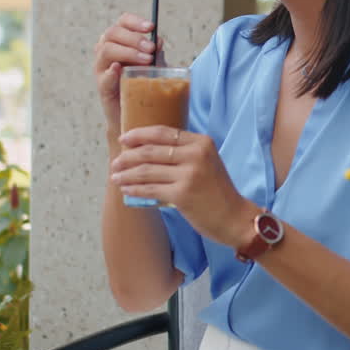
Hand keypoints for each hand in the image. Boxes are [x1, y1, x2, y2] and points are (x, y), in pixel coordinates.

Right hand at [94, 13, 161, 133]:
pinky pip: (104, 77)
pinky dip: (112, 72)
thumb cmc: (145, 82)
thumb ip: (155, 52)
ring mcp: (102, 68)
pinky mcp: (102, 86)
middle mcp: (106, 50)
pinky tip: (120, 69)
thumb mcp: (154, 64)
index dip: (135, 21)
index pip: (123, 22)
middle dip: (134, 38)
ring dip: (128, 52)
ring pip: (106, 50)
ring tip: (147, 60)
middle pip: (113, 33)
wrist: (137, 111)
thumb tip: (157, 40)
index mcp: (119, 40)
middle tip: (151, 48)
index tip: (151, 27)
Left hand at [111, 126, 256, 247]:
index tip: (124, 139)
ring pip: (146, 170)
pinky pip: (149, 189)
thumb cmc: (218, 191)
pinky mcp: (182, 194)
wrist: (234, 217)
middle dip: (128, 156)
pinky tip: (126, 190)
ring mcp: (189, 174)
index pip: (163, 132)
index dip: (139, 134)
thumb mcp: (207, 161)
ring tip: (115, 177)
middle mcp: (196, 155)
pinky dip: (134, 189)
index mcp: (201, 142)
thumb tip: (147, 149)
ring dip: (126, 174)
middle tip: (115, 162)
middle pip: (151, 150)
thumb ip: (184, 152)